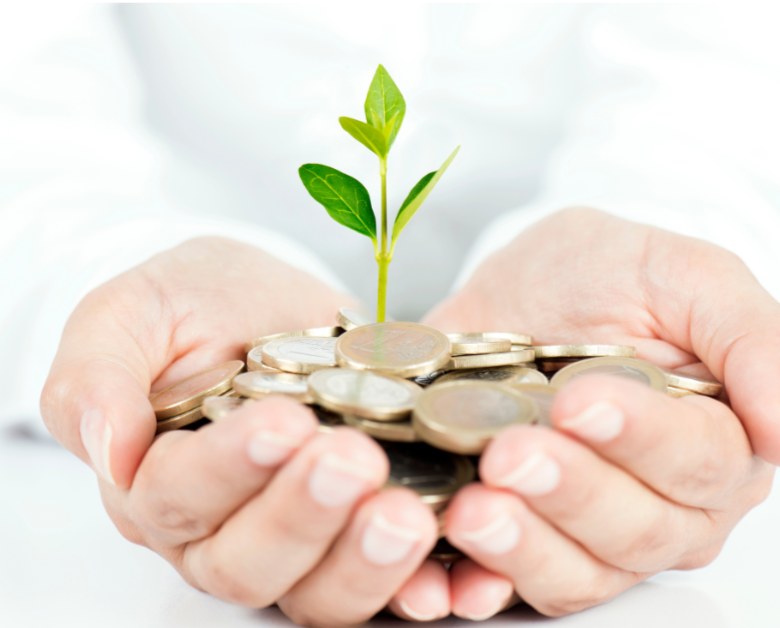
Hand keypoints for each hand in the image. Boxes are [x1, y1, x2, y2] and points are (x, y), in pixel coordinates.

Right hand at [40, 237, 446, 625]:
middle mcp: (220, 528)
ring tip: (408, 513)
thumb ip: (96, 373)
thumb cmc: (190, 303)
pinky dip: (415, 581)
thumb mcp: (130, 313)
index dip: (230, 469)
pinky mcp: (353, 529)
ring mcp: (294, 537)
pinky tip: (451, 562)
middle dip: (304, 518)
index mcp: (155, 481)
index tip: (284, 422)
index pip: (180, 497)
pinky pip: (382, 578)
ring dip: (364, 562)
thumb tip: (102, 444)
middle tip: (356, 462)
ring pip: (316, 590)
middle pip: (249, 562)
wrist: (261, 301)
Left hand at [422, 208, 776, 618]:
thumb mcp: (681, 273)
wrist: (522, 287)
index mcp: (713, 442)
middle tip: (511, 455)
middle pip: (635, 531)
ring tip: (472, 509)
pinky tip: (448, 578)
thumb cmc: (608, 273)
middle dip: (571, 495)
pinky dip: (477, 584)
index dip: (642, 441)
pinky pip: (508, 582)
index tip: (580, 402)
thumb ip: (750, 336)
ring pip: (576, 572)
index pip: (700, 464)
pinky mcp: (521, 531)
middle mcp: (660, 502)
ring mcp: (587, 527)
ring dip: (522, 548)